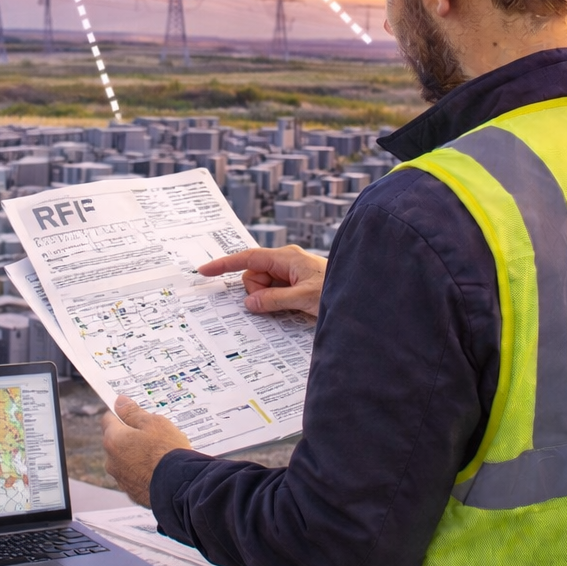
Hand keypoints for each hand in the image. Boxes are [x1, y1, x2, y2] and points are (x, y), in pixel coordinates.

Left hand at [101, 396, 192, 506]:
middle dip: (131, 436)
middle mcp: (112, 461)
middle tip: (153, 434)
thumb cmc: (168, 452)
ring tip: (160, 454)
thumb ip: (133, 412)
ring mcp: (121, 479)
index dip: (121, 414)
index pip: (108, 419)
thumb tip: (120, 402)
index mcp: (113, 440)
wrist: (180, 487)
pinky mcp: (132, 493)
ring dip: (137, 455)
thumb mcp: (154, 423)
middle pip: (117, 441)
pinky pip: (135, 476)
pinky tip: (159, 469)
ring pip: (126, 460)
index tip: (132, 413)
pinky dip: (143, 472)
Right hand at [197, 245, 325, 317]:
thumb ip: (274, 300)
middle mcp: (285, 262)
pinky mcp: (295, 286)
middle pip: (253, 277)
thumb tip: (250, 304)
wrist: (362, 295)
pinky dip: (275, 302)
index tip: (204, 271)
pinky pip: (273, 294)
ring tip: (294, 305)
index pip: (248, 258)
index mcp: (285, 257)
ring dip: (269, 300)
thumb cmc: (337, 289)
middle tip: (282, 302)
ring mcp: (290, 274)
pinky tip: (291, 307)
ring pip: (262, 288)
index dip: (224, 264)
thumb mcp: (304, 298)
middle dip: (258, 292)